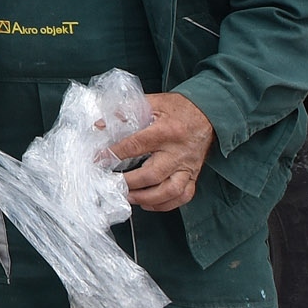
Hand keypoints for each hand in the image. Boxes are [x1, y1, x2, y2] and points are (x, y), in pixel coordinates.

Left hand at [112, 90, 214, 212]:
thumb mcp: (153, 102)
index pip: (136, 145)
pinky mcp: (194, 175)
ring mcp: (188, 166)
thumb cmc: (179, 108)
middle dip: (129, 183)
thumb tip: (101, 125)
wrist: (209, 113)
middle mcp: (178, 151)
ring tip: (129, 197)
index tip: (98, 160)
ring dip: (147, 198)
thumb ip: (126, 111)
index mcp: (166, 131)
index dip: (114, 154)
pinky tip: (149, 204)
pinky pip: (183, 196)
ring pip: (170, 190)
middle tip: (112, 184)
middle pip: (153, 174)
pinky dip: (166, 204)